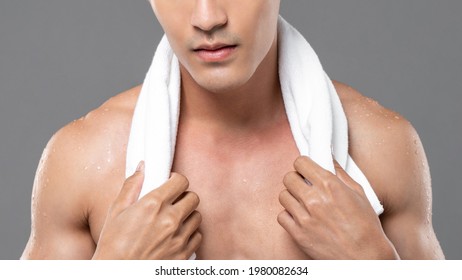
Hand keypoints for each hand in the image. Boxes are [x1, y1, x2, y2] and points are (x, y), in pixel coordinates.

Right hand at [93, 161, 201, 259]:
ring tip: (174, 220)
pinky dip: (189, 235)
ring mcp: (179, 238)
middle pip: (193, 197)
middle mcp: (170, 219)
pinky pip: (197, 237)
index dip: (176, 180)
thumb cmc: (113, 244)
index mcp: (153, 204)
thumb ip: (132, 186)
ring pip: (197, 217)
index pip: (181, 181)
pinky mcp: (184, 254)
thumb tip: (142, 167)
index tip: (170, 184)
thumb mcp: (116, 211)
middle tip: (173, 202)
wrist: (117, 274)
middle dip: (184, 197)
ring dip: (188, 216)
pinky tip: (176, 236)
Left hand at [278, 156, 397, 258]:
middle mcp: (315, 199)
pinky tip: (299, 217)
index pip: (301, 163)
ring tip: (302, 202)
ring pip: (283, 196)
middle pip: (288, 178)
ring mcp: (304, 217)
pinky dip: (288, 215)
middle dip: (295, 179)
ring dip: (291, 197)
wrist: (365, 257)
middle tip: (303, 185)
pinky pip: (281, 216)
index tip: (305, 169)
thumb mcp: (359, 193)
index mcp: (330, 186)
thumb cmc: (366, 227)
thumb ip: (340, 174)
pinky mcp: (298, 234)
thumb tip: (329, 159)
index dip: (303, 165)